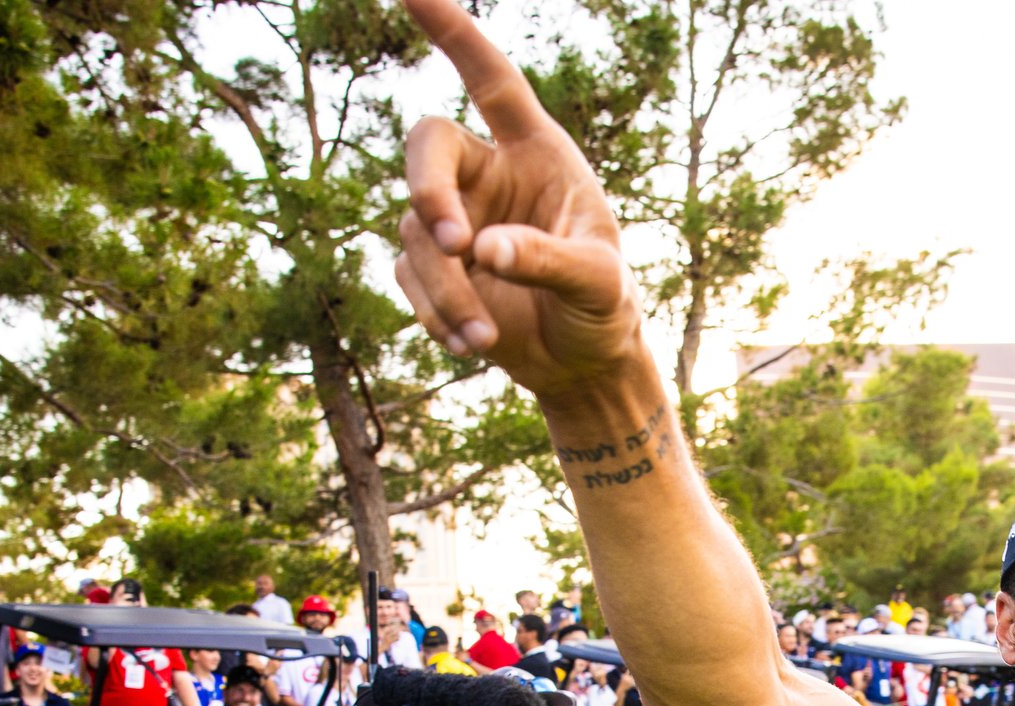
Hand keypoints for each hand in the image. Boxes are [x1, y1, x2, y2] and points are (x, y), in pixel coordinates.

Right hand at [394, 0, 646, 399]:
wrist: (583, 362)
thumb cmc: (604, 306)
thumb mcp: (596, 282)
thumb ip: (548, 260)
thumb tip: (482, 249)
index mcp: (536, 152)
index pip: (490, 79)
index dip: (452, 33)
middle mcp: (487, 175)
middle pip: (427, 145)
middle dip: (430, 190)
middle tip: (453, 242)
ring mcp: (454, 219)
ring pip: (417, 230)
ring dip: (446, 287)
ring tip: (484, 335)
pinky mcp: (432, 269)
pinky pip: (410, 280)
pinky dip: (437, 315)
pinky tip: (472, 343)